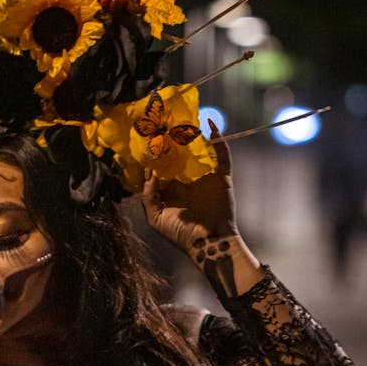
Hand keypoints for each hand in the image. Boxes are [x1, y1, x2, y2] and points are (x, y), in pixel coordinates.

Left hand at [140, 121, 236, 256]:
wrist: (209, 241)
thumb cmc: (180, 233)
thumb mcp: (155, 217)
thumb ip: (148, 196)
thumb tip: (149, 173)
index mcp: (171, 191)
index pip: (160, 169)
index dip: (153, 158)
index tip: (145, 144)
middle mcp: (187, 182)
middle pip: (178, 157)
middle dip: (170, 143)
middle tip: (161, 127)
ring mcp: (204, 178)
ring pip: (198, 152)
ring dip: (192, 138)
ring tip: (182, 123)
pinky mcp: (221, 176)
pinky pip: (221, 154)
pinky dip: (219, 140)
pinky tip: (210, 126)